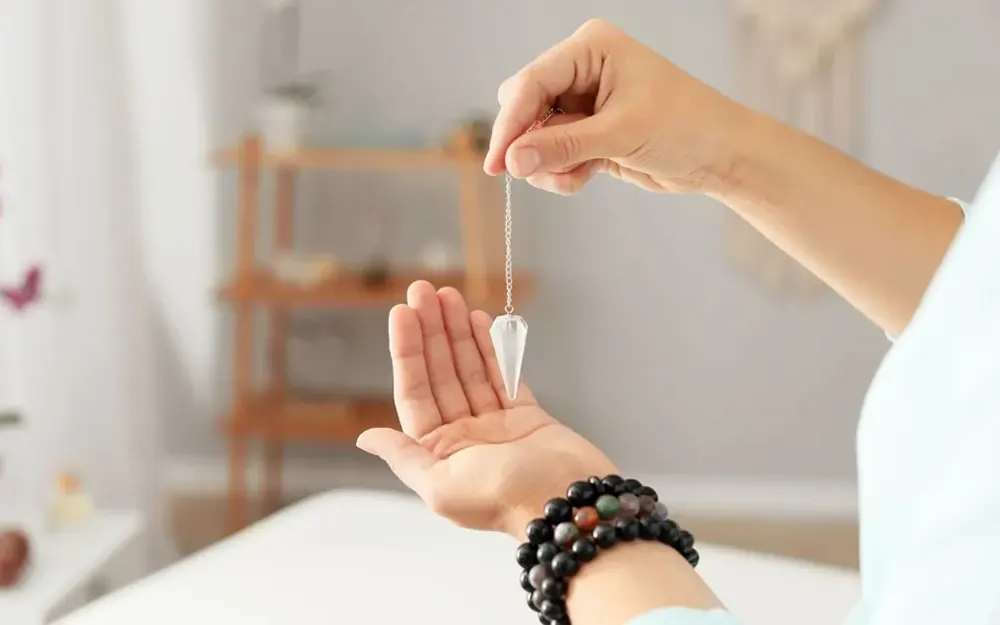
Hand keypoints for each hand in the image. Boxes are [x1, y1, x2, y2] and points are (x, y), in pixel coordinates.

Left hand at [357, 281, 616, 536]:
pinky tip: (478, 320)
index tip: (402, 313)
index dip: (407, 350)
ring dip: (458, 331)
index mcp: (438, 452)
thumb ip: (403, 456)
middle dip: (432, 330)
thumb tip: (365, 438)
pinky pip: (503, 375)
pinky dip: (491, 348)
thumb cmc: (504, 501)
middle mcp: (464, 436)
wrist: (566, 505)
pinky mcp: (527, 416)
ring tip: (448, 295)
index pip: (415, 391)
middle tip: (424, 290)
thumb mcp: (439, 486)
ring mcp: (496, 424)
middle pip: (441, 373)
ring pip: (470, 368)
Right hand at [483, 18, 746, 194]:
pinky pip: (552, 153)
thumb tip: (513, 161)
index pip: (531, 83)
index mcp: (590, 48)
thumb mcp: (620, 135)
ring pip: (535, 136)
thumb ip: (563, 147)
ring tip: (577, 177)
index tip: (497, 164)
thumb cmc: (685, 126)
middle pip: (524, 107)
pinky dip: (561, 171)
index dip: (510, 124)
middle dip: (530, 144)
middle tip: (535, 173)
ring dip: (548, 163)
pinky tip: (586, 177)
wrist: (719, 154)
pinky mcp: (588, 131)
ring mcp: (582, 102)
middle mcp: (581, 69)